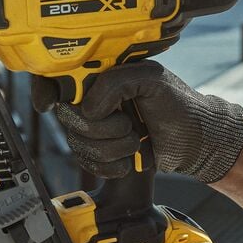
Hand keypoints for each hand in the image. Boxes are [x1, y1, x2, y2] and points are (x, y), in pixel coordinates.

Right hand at [31, 61, 242, 182]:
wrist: (196, 141)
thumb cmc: (179, 105)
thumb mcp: (151, 79)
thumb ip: (116, 82)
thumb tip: (88, 106)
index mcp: (102, 75)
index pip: (59, 76)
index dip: (46, 89)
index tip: (50, 102)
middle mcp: (93, 100)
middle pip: (67, 116)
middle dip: (100, 128)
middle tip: (128, 123)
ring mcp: (95, 127)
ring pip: (77, 143)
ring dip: (111, 148)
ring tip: (136, 140)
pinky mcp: (101, 152)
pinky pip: (86, 163)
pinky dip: (109, 166)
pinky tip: (128, 160)